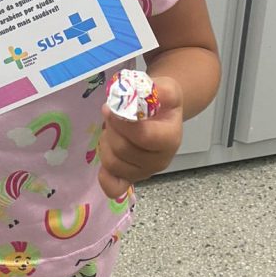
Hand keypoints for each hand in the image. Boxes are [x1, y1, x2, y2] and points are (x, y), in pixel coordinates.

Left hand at [97, 76, 184, 197]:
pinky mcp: (132, 179)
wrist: (163, 115)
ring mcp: (145, 172)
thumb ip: (159, 90)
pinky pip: (114, 187)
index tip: (110, 107)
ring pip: (114, 164)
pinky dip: (105, 175)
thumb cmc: (163, 102)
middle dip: (111, 129)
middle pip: (124, 150)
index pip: (143, 137)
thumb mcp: (166, 89)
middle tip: (110, 114)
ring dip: (106, 143)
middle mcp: (160, 161)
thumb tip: (141, 93)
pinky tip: (107, 156)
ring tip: (111, 129)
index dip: (122, 122)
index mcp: (170, 139)